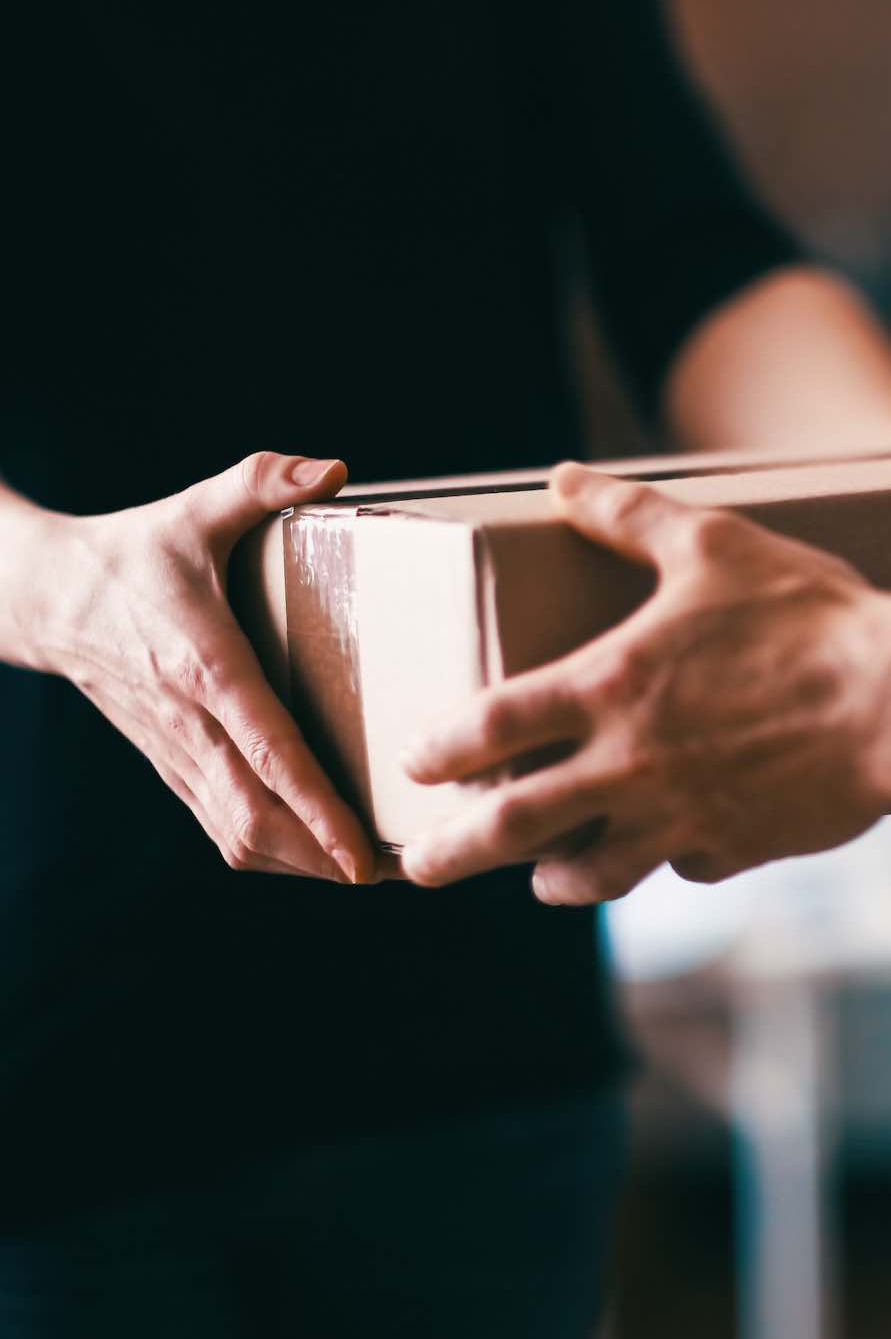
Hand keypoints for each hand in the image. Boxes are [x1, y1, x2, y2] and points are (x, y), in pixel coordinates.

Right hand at [25, 454, 375, 883]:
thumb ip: (262, 481)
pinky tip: (317, 850)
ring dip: (302, 864)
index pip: (269, 754)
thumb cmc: (132, 551)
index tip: (363, 855)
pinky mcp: (171, 764)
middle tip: (398, 869)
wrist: (43, 597)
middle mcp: (190, 724)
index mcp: (206, 667)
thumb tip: (333, 469)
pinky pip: (221, 826)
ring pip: (237, 836)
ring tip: (369, 869)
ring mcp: (177, 753)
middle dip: (325, 857)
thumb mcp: (195, 507)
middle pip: (257, 820)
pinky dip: (271, 849)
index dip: (319, 809)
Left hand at [400, 468, 890, 898]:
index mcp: (611, 688)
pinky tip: (670, 848)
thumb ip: (628, 514)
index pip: (494, 727)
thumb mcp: (713, 544)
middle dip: (455, 855)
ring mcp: (682, 818)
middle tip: (422, 869)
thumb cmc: (807, 616)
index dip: (443, 747)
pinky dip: (665, 860)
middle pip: (514, 826)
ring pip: (593, 874)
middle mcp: (631, 766)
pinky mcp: (736, 848)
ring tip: (541, 879)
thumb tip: (563, 477)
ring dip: (554, 879)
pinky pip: (683, 866)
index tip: (415, 763)